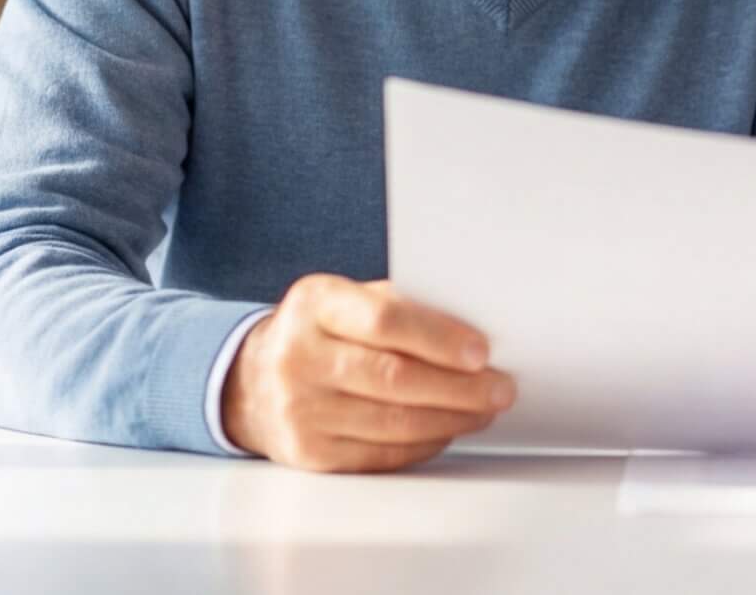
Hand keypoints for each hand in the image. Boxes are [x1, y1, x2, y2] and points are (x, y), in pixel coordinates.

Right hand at [220, 274, 515, 472]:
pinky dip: (425, 444)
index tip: (482, 351)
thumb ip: (401, 307)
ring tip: (485, 410)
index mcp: (315, 304)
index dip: (438, 338)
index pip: (383, 320)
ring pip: (392, 423)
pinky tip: (449, 429)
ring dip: (451, 419)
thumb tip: (474, 334)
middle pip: (392, 378)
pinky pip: (381, 454)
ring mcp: (299, 410)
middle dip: (459, 387)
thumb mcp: (348, 300)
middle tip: (500, 388)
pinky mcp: (309, 453)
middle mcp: (298, 357)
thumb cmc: (323, 332)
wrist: (255, 381)